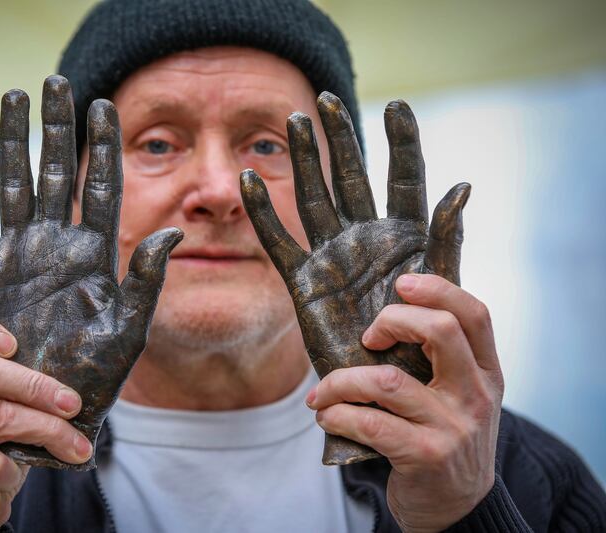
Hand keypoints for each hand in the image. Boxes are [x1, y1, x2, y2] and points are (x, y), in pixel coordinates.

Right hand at [0, 75, 181, 469]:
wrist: (42, 423)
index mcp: (95, 257)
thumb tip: (174, 230)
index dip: (105, 146)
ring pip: (16, 186)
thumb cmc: (91, 382)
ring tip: (15, 98)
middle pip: (57, 173)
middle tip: (55, 81)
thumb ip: (146, 281)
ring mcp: (17, 259)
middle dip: (57, 128)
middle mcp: (55, 249)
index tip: (106, 104)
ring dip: (16, 142)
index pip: (102, 187)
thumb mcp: (127, 331)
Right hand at [239, 92, 472, 463]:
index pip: (404, 179)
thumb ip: (447, 241)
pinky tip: (250, 180)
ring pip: (312, 198)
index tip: (397, 105)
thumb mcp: (444, 292)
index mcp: (406, 239)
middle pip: (350, 177)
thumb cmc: (424, 350)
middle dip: (340, 139)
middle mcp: (366, 239)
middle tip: (324, 101)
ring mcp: (332, 257)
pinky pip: (278, 242)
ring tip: (294, 122)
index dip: (402, 142)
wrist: (387, 395)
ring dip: (303, 161)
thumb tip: (461, 185)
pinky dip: (263, 214)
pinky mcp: (303, 282)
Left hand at [309, 274, 502, 530]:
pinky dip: (337, 413)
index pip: (474, 314)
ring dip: (341, 381)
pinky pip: (369, 422)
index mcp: (486, 371)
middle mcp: (476, 395)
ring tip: (323, 392)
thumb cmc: (445, 439)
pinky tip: (327, 414)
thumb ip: (439, 359)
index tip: (400, 285)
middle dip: (391, 321)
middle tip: (367, 339)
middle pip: (440, 330)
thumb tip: (381, 313)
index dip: (437, 289)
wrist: (459, 508)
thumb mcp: (459, 396)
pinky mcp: (426, 455)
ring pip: (386, 380)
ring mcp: (452, 426)